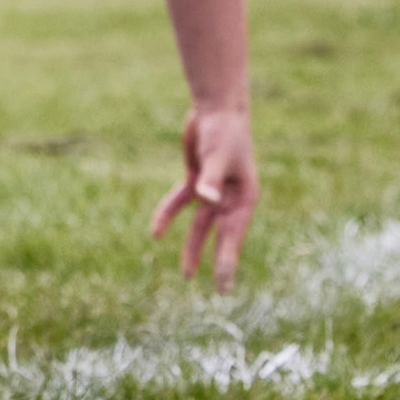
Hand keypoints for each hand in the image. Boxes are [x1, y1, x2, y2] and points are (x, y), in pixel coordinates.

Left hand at [149, 104, 259, 291]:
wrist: (215, 108)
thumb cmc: (223, 132)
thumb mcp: (217, 156)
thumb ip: (210, 179)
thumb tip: (204, 199)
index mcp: (244, 197)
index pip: (233, 235)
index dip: (227, 260)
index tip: (223, 286)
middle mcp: (230, 197)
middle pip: (220, 235)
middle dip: (216, 260)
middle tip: (217, 290)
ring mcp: (213, 190)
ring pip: (200, 224)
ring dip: (193, 246)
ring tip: (186, 273)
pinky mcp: (197, 180)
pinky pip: (181, 202)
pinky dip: (168, 215)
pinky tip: (155, 232)